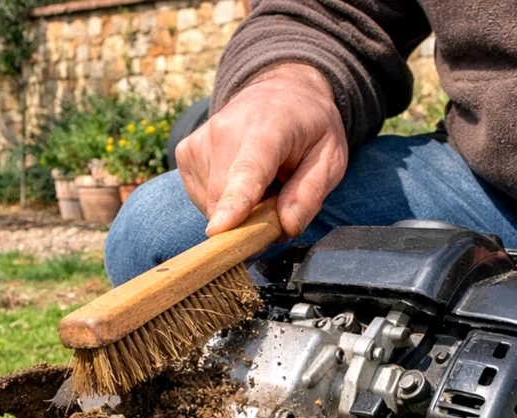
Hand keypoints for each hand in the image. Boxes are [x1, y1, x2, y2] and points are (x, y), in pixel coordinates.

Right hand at [176, 63, 347, 236]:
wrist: (281, 90)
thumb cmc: (309, 128)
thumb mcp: (331, 158)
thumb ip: (311, 193)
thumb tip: (287, 227)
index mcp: (268, 127)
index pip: (248, 170)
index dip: (235, 202)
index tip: (220, 229)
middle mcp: (225, 129)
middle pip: (224, 198)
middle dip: (248, 219)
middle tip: (278, 201)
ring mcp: (199, 140)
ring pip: (211, 203)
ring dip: (237, 208)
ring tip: (261, 182)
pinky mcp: (185, 152)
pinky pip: (201, 197)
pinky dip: (222, 200)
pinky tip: (239, 179)